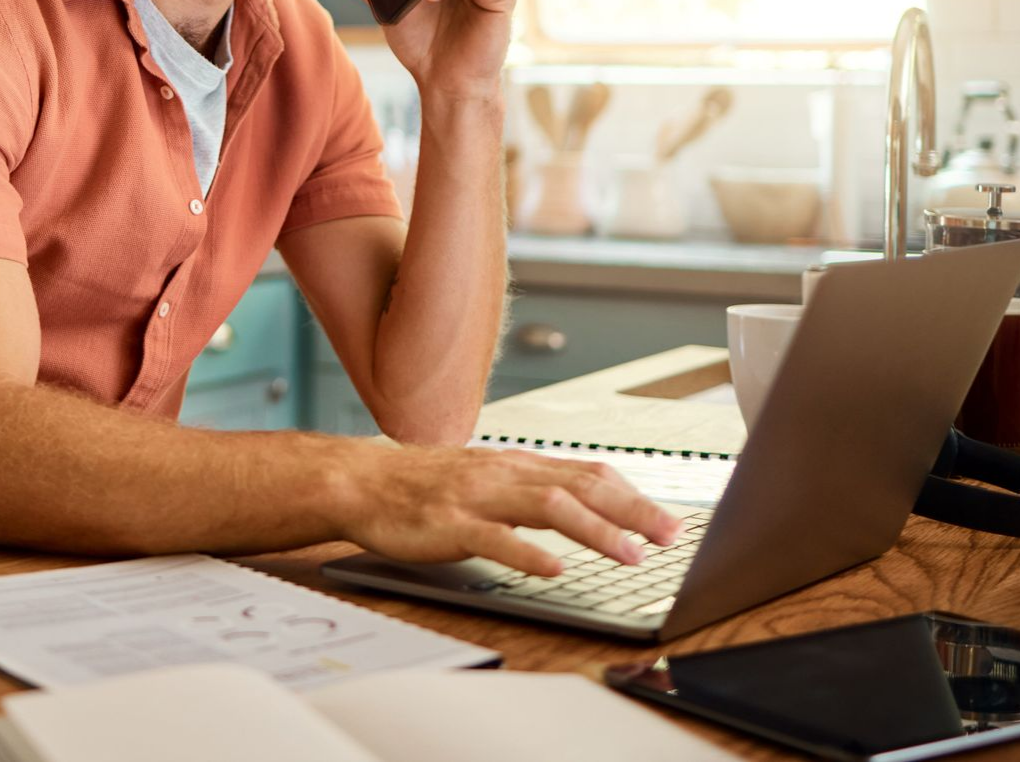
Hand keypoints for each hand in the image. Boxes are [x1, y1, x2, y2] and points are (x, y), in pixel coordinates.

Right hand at [337, 443, 682, 575]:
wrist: (365, 481)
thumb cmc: (426, 485)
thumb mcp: (487, 479)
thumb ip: (531, 490)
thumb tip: (582, 505)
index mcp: (517, 466)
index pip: (588, 474)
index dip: (632, 497)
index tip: (666, 520)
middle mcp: (504, 474)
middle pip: (579, 486)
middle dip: (631, 510)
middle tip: (669, 535)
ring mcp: (477, 497)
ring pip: (546, 506)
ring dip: (593, 530)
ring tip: (628, 553)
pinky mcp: (450, 524)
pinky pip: (494, 538)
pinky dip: (527, 552)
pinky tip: (553, 568)